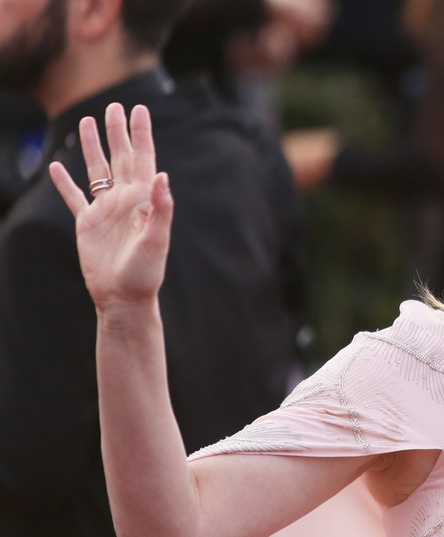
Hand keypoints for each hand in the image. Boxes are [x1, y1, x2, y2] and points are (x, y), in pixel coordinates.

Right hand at [49, 103, 172, 310]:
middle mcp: (125, 200)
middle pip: (120, 157)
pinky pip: (74, 197)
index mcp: (144, 200)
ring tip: (87, 122)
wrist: (123, 297)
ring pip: (96, 170)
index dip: (141, 134)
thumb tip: (162, 175)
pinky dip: (64, 182)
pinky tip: (55, 167)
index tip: (139, 109)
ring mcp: (105, 210)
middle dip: (117, 132)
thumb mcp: (157, 239)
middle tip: (114, 106)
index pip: (143, 159)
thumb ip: (161, 208)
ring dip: (91, 147)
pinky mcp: (87, 224)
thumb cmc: (145, 272)